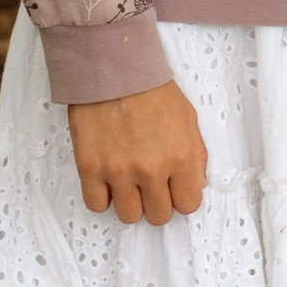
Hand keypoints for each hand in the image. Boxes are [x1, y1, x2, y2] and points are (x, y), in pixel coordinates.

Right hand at [70, 79, 208, 221]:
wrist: (113, 69)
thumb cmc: (152, 90)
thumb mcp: (187, 117)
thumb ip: (196, 155)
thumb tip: (197, 184)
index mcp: (180, 157)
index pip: (188, 205)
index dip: (183, 197)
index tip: (175, 187)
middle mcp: (150, 169)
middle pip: (159, 216)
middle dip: (158, 203)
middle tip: (152, 184)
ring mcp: (118, 171)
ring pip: (129, 216)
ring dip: (132, 203)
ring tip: (129, 182)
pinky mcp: (90, 168)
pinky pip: (97, 205)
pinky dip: (104, 198)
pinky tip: (108, 181)